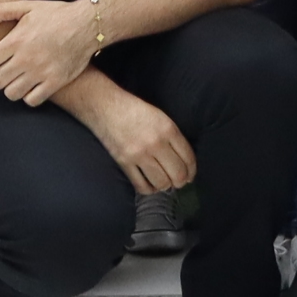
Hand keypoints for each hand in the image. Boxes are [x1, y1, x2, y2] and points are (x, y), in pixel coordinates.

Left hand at [0, 0, 100, 104]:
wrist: (87, 24)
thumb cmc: (56, 14)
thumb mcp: (28, 7)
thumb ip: (1, 11)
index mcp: (16, 40)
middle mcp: (26, 58)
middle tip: (4, 73)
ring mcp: (41, 72)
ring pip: (12, 94)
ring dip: (11, 89)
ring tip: (17, 81)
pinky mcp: (55, 82)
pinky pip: (32, 100)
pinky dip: (29, 96)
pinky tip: (32, 87)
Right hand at [76, 88, 194, 193]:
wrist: (105, 106)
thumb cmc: (134, 109)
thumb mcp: (160, 117)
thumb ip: (172, 136)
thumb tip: (182, 160)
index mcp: (168, 129)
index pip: (188, 157)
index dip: (192, 171)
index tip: (190, 176)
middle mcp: (156, 143)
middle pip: (177, 173)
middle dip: (181, 181)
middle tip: (178, 182)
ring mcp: (139, 154)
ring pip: (161, 182)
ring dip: (165, 186)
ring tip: (163, 182)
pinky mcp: (124, 162)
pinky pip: (141, 185)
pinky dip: (148, 190)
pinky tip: (150, 186)